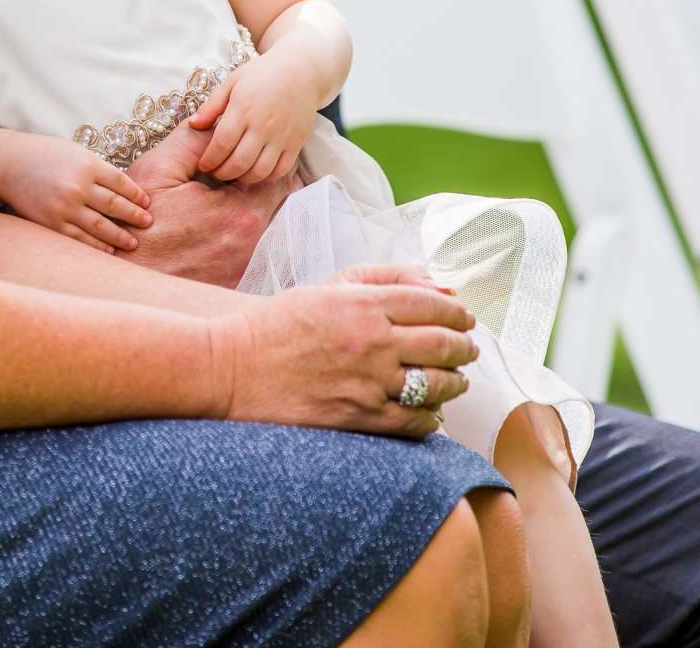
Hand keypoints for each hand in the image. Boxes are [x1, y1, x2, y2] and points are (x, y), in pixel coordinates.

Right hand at [0, 131, 151, 252]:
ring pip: (101, 226)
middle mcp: (78, 186)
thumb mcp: (75, 153)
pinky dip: (97, 245)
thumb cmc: (44, 155)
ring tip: (133, 242)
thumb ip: (97, 170)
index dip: (137, 195)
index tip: (147, 203)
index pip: (121, 183)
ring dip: (120, 236)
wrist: (8, 164)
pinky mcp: (52, 222)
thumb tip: (124, 190)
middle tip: (148, 223)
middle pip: (115, 205)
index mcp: (87, 164)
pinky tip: (109, 250)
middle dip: (134, 216)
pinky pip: (80, 238)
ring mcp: (65, 206)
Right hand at [121, 120, 298, 286]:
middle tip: (224, 181)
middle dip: (252, 190)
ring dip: (241, 215)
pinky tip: (202, 235)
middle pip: (270, 207)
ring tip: (208, 207)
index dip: (260, 166)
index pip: (277, 182)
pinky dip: (230, 241)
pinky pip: (243, 255)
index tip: (243, 161)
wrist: (120, 272)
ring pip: (258, 231)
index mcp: (241, 215)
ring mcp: (240, 270)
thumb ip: (198, 140)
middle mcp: (249, 247)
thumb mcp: (161, 168)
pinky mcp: (229, 285)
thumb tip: (223, 123)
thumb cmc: (135, 219)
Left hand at [188, 55, 318, 184]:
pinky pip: (281, 170)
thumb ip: (211, 106)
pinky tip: (255, 172)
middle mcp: (263, 125)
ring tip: (233, 175)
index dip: (209, 159)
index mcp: (243, 108)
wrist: (300, 70)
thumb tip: (192, 125)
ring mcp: (282, 136)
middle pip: (239, 162)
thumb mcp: (232, 82)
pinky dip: (266, 177)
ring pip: (260, 171)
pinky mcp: (296, 142)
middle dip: (222, 173)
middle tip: (215, 173)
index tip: (203, 164)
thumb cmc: (261, 74)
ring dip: (242, 179)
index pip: (221, 144)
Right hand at [208, 263, 476, 437]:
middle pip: (442, 344)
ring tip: (456, 382)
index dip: (457, 314)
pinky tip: (431, 415)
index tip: (464, 320)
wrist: (231, 368)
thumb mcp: (327, 287)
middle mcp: (371, 340)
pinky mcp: (358, 417)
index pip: (431, 305)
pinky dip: (431, 419)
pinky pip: (414, 421)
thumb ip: (381, 279)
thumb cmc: (277, 325)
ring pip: (436, 384)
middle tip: (468, 350)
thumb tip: (438, 286)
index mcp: (362, 303)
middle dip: (464, 347)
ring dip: (455, 383)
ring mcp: (366, 381)